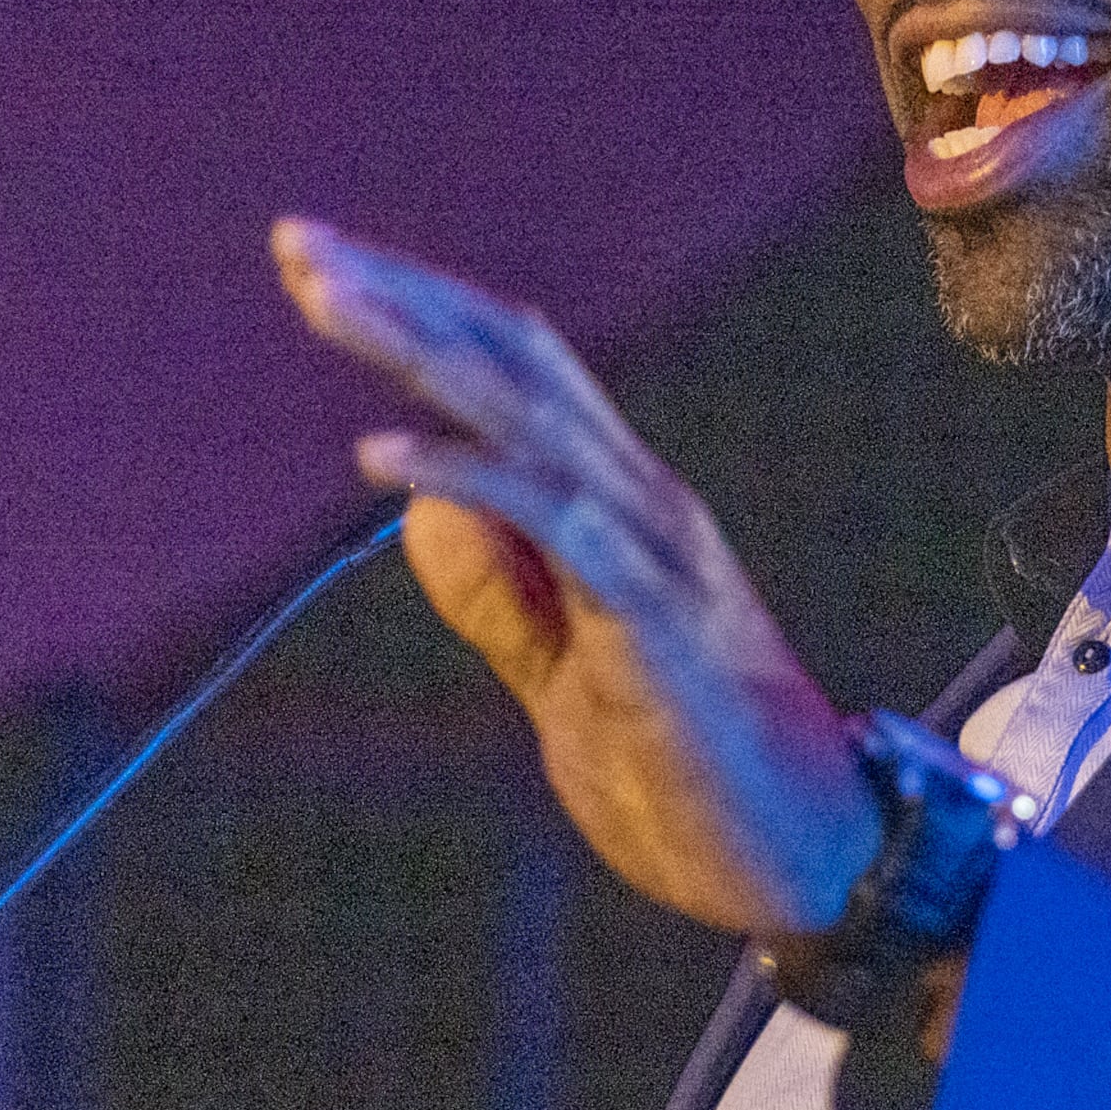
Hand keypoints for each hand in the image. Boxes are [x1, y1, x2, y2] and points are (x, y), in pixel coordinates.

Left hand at [273, 218, 880, 937]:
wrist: (814, 863)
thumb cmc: (696, 772)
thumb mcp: (565, 674)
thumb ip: (503, 594)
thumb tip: (422, 509)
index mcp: (622, 506)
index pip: (516, 371)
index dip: (423, 312)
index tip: (323, 269)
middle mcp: (642, 502)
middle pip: (513, 362)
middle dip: (403, 297)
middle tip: (296, 245)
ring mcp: (655, 554)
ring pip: (529, 416)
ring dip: (421, 353)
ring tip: (329, 303)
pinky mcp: (654, 621)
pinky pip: (554, 524)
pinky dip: (467, 477)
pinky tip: (381, 455)